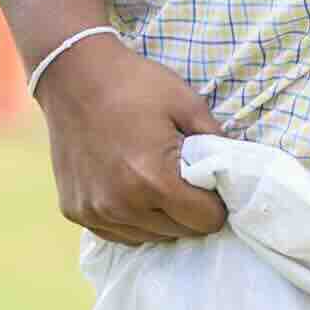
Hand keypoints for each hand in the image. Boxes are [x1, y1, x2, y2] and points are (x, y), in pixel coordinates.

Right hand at [39, 34, 225, 245]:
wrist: (73, 73)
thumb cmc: (135, 84)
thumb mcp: (188, 104)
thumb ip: (218, 144)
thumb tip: (236, 173)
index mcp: (154, 181)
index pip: (206, 222)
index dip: (216, 204)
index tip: (211, 185)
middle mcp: (122, 205)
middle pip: (179, 233)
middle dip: (189, 211)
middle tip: (182, 179)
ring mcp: (95, 212)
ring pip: (149, 237)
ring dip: (159, 218)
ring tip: (154, 182)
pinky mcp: (75, 211)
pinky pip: (117, 233)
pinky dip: (130, 218)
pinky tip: (130, 189)